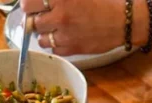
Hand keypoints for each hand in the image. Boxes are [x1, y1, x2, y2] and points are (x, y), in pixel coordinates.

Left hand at [21, 0, 144, 55]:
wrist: (124, 20)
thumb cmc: (104, 0)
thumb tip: (46, 1)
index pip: (28, 3)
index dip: (30, 4)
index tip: (34, 4)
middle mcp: (59, 16)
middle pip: (32, 21)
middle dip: (36, 17)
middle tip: (45, 15)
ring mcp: (65, 35)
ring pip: (40, 38)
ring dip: (44, 33)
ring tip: (54, 27)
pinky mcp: (73, 49)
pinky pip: (54, 49)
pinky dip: (56, 43)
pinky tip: (64, 36)